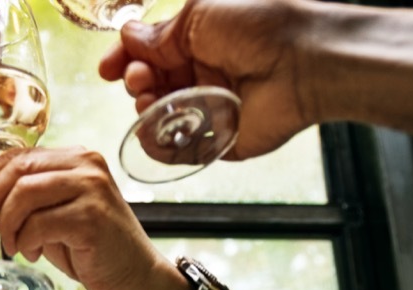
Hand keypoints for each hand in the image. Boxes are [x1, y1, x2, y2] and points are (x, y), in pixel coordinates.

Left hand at [0, 147, 172, 289]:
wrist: (133, 274)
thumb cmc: (90, 246)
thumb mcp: (53, 214)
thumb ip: (25, 201)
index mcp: (75, 157)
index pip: (19, 155)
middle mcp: (86, 164)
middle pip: (18, 170)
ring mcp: (91, 188)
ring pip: (24, 194)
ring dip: (8, 224)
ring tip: (13, 246)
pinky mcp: (91, 217)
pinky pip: (38, 224)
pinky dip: (26, 241)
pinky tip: (33, 253)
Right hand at [98, 0, 313, 161]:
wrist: (304, 62)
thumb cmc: (259, 26)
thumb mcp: (198, 17)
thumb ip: (159, 34)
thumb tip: (126, 37)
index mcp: (197, 43)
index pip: (148, 55)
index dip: (124, 60)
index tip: (107, 69)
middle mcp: (200, 76)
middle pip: (149, 86)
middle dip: (135, 81)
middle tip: (139, 79)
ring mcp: (207, 111)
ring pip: (157, 118)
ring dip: (144, 109)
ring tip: (149, 100)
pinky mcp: (217, 142)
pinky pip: (177, 149)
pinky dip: (158, 144)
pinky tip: (150, 132)